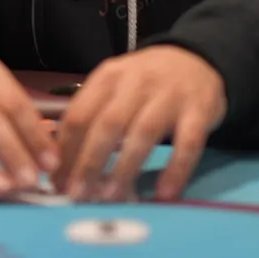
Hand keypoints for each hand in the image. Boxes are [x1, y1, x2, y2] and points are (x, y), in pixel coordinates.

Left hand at [56, 46, 226, 201]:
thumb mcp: (114, 87)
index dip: (66, 152)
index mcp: (108, 77)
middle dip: (89, 163)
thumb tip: (62, 164)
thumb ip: (91, 115)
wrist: (196, 59)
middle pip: (107, 124)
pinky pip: (188, 143)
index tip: (58, 183)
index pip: (79, 114)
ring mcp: (170, 95)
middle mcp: (137, 82)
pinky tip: (164, 194)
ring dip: (124, 168)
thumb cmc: (145, 83)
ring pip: (143, 132)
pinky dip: (176, 169)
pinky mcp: (200, 110)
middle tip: (78, 195)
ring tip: (111, 197)